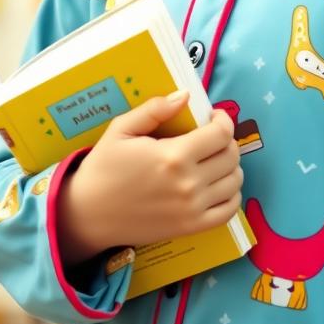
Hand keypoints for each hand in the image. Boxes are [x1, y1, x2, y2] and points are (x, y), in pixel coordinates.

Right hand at [58, 92, 242, 265]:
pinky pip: (229, 210)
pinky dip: (232, 195)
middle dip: (227, 140)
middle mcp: (189, 184)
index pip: (221, 134)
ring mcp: (192, 209)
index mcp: (173, 156)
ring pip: (234, 181)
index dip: (223, 120)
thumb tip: (185, 96)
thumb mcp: (121, 130)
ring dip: (231, 166)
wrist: (88, 214)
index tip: (214, 117)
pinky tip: (218, 185)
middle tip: (212, 136)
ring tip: (214, 158)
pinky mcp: (191, 227)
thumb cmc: (103, 168)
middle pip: (231, 156)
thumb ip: (154, 110)